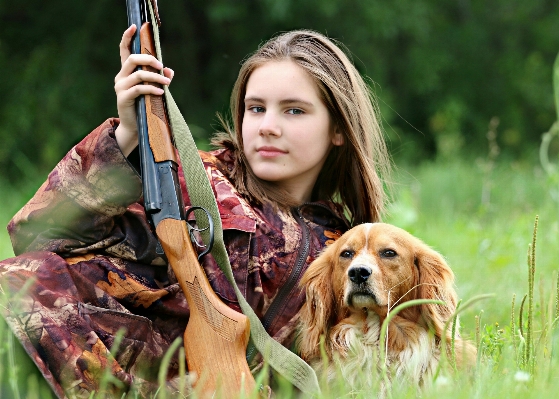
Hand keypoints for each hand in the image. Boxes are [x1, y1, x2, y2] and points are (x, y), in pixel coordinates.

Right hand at [114, 24, 173, 155]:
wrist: (136, 127)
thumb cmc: (146, 106)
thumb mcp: (154, 90)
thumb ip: (160, 79)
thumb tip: (170, 71)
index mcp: (126, 72)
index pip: (124, 50)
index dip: (127, 37)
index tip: (134, 27)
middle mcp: (121, 77)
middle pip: (132, 59)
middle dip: (148, 59)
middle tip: (161, 66)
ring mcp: (120, 87)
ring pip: (138, 74)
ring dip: (155, 77)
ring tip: (166, 83)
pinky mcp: (123, 98)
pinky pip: (139, 89)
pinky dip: (152, 89)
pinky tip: (161, 93)